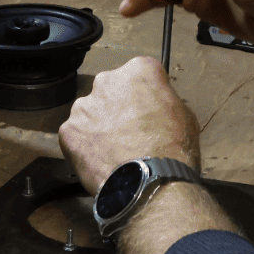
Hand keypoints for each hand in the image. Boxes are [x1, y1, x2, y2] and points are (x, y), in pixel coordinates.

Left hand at [57, 56, 200, 195]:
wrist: (149, 182)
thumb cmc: (173, 150)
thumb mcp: (185, 115)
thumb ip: (164, 101)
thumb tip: (156, 108)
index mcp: (139, 71)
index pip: (141, 73)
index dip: (147, 93)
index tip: (149, 108)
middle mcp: (107, 81)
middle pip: (112, 90)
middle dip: (119, 106)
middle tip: (131, 131)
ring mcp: (84, 106)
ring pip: (91, 112)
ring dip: (101, 126)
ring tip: (116, 151)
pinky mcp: (68, 130)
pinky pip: (77, 135)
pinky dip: (86, 146)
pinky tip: (102, 160)